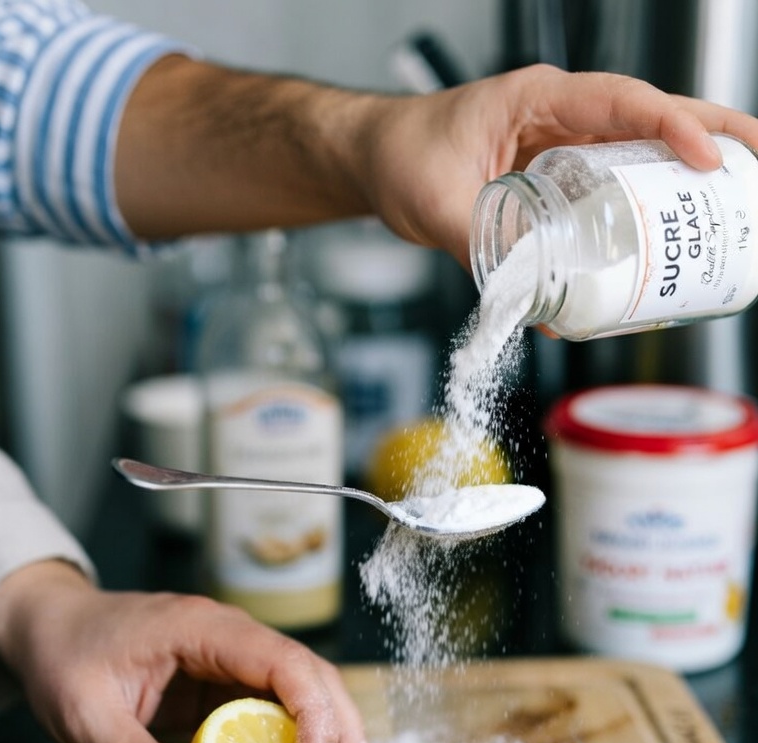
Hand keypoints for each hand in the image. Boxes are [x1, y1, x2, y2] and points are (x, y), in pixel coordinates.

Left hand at [0, 562, 368, 742]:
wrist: (49, 625)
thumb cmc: (64, 653)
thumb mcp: (85, 713)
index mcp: (201, 628)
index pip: (282, 661)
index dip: (313, 712)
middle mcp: (229, 635)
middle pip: (310, 672)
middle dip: (339, 725)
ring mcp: (231, 656)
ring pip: (303, 687)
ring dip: (329, 731)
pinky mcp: (225, 680)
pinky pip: (275, 704)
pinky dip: (297, 736)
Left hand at [358, 64, 757, 267]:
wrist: (376, 160)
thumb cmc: (401, 156)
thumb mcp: (436, 201)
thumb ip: (482, 244)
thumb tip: (531, 292)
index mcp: (538, 98)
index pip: (622, 103)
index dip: (672, 128)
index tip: (706, 161)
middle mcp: (559, 117)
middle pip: (651, 119)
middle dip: (711, 136)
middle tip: (757, 165)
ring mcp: (560, 147)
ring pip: (638, 153)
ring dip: (684, 176)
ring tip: (731, 202)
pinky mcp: (553, 180)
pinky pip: (608, 189)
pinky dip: (639, 209)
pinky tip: (661, 241)